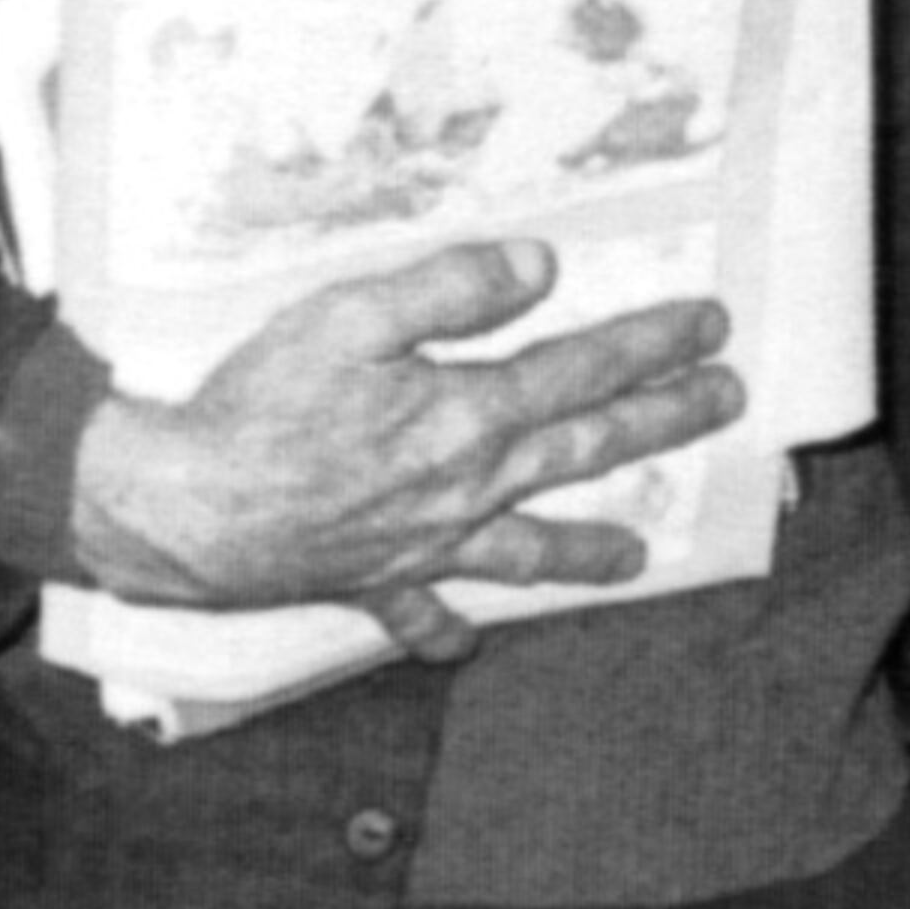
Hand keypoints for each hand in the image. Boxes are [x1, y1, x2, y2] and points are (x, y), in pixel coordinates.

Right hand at [68, 241, 742, 667]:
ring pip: (529, 548)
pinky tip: (465, 641)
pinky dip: (445, 629)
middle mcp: (465, 488)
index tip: (709, 325)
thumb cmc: (257, 404)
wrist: (185, 508)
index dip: (652, 344)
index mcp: (466, 414)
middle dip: (663, 422)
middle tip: (725, 403)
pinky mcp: (373, 582)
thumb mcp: (348, 317)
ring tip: (637, 558)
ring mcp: (427, 544)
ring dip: (589, 549)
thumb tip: (541, 267)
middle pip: (583, 450)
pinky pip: (420, 614)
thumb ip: (449, 288)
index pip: (582, 371)